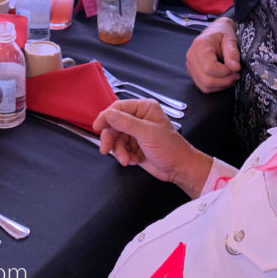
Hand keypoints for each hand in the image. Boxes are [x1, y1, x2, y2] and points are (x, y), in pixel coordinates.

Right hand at [92, 99, 211, 198]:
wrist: (179, 169)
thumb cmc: (171, 149)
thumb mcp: (147, 133)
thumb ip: (126, 123)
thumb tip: (109, 114)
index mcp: (144, 108)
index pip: (118, 108)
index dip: (106, 117)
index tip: (97, 126)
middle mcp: (139, 118)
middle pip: (113, 124)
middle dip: (111, 139)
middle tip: (106, 149)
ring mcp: (136, 132)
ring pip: (115, 138)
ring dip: (119, 151)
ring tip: (126, 159)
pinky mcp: (134, 145)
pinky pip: (119, 148)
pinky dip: (124, 156)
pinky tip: (134, 160)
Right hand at [186, 17, 240, 93]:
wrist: (216, 30)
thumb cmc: (223, 33)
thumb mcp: (230, 38)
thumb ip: (232, 52)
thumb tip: (235, 67)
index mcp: (200, 46)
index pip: (209, 68)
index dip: (225, 72)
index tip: (236, 68)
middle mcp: (191, 56)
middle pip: (206, 80)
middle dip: (225, 81)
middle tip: (236, 75)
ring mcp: (190, 65)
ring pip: (205, 86)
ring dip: (221, 85)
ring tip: (231, 77)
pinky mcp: (193, 72)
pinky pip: (203, 86)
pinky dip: (216, 86)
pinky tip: (224, 79)